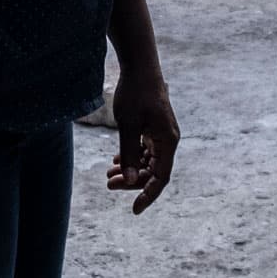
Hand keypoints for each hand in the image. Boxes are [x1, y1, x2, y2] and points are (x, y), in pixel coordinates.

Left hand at [105, 64, 179, 213]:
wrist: (139, 67)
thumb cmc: (135, 93)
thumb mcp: (128, 124)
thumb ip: (130, 153)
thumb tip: (131, 180)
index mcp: (168, 141)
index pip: (161, 178)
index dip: (148, 195)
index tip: (134, 210)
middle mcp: (168, 140)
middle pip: (153, 171)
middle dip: (132, 181)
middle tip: (109, 183)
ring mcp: (161, 134)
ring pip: (148, 161)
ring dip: (130, 169)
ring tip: (108, 174)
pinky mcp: (153, 128)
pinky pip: (145, 150)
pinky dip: (132, 157)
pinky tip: (116, 160)